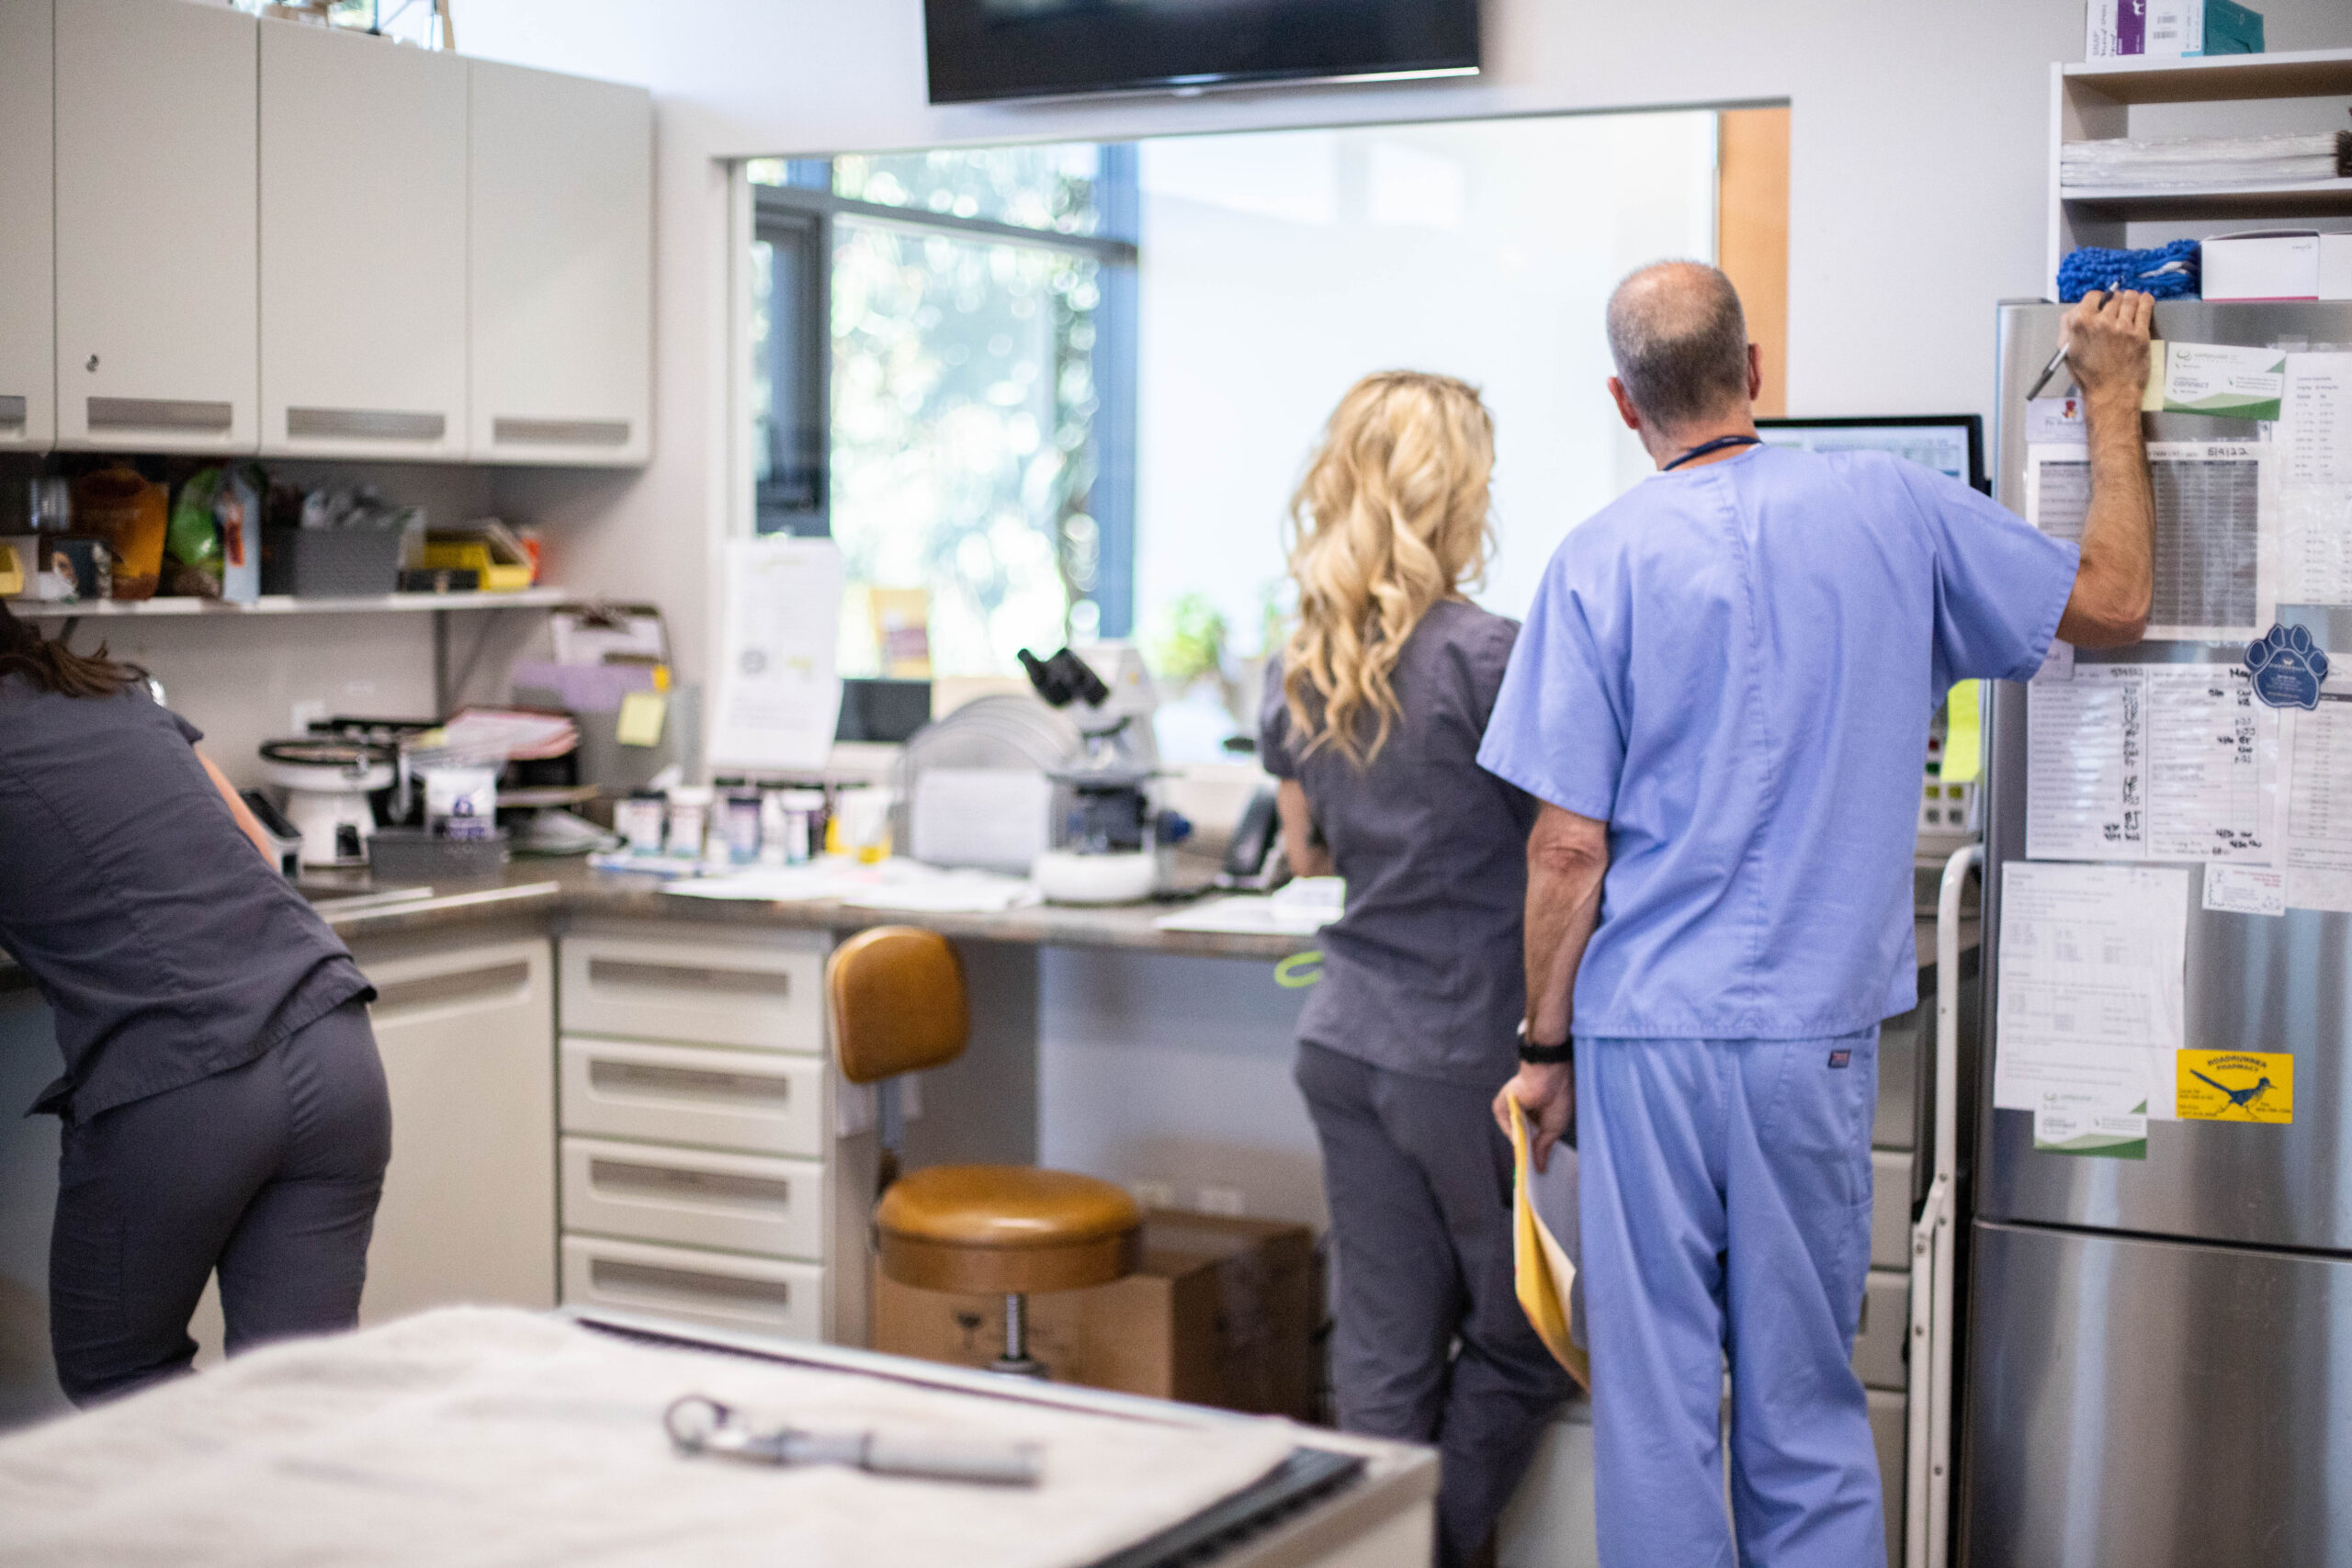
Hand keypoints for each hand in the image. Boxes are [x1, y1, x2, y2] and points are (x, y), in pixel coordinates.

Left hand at [1493, 1061, 1573, 1173]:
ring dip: (1518, 1146)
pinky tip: (1520, 1148)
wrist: (1551, 1077)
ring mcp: (1510, 1110)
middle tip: (1531, 1174)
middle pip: (1520, 1138)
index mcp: (1535, 1117)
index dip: (1534, 1154)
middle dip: (1526, 1154)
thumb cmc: (1558, 1098)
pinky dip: (1512, 1135)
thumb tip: (1541, 1168)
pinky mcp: (1502, 1105)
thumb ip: (1543, 1148)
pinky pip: (1505, 1124)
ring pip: (1512, 1132)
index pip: (1531, 1140)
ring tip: (1526, 1165)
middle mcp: (1521, 1114)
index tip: (1538, 1172)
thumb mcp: (1552, 1129)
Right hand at [2063, 289, 2153, 406]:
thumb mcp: (2067, 351)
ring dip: (2130, 298)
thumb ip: (2067, 328)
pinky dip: (2145, 300)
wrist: (2110, 393)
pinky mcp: (2140, 333)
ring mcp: (2123, 327)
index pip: (2092, 296)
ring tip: (2130, 303)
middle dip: (2115, 300)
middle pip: (2112, 297)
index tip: (2101, 303)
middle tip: (2117, 307)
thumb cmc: (2088, 375)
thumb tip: (2075, 310)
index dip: (2097, 299)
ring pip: (2130, 298)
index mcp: (2081, 324)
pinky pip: (2145, 306)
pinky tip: (2144, 300)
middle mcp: (2101, 322)